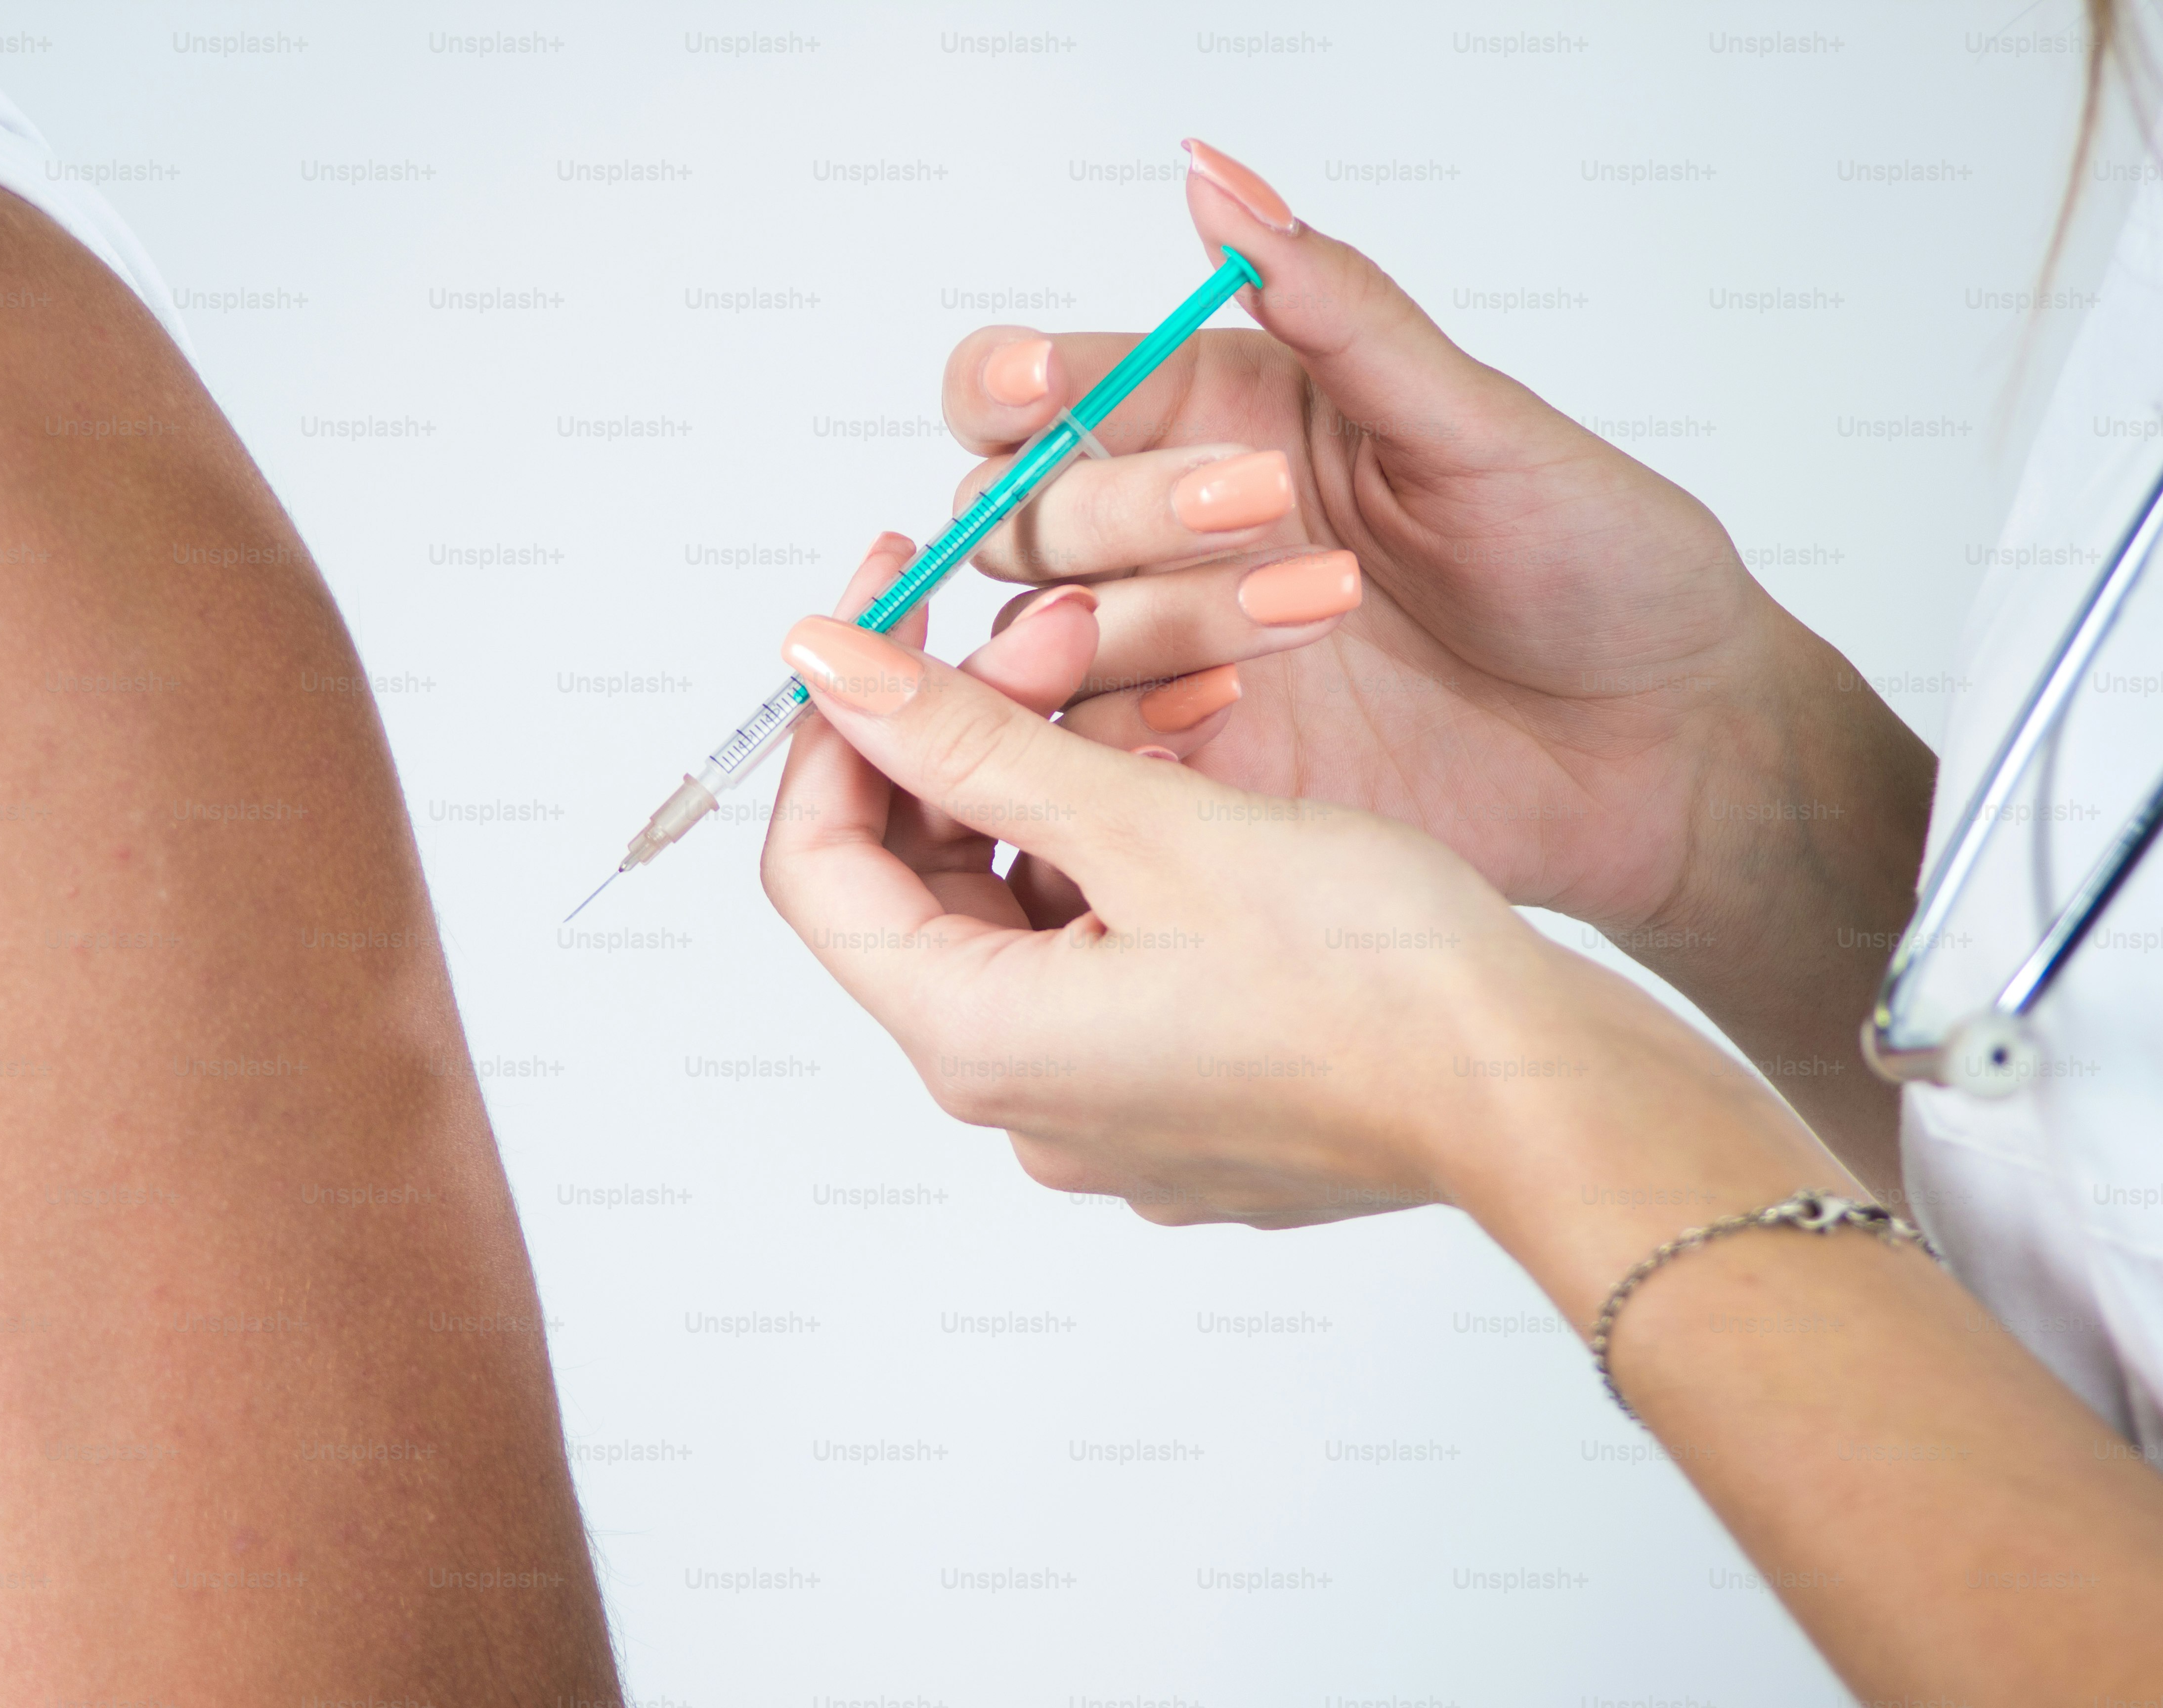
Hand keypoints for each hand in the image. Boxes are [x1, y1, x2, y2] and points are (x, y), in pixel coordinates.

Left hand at [761, 577, 1619, 1227]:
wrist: (1544, 1093)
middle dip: (969, 733)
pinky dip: (1123, 852)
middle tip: (1057, 614)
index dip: (838, 721)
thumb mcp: (1151, 827)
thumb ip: (970, 741)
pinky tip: (1192, 764)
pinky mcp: (1181, 1097)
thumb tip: (826, 666)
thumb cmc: (1376, 979)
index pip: (817, 867)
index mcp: (981, 1045)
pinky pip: (1104, 952)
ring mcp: (1106, 1108)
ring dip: (1058, 781)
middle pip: (922, 883)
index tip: (885, 604)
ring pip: (1022, 906)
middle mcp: (1023, 1100)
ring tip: (1143, 674)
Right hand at [944, 138, 1808, 938]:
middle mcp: (1176, 535)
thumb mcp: (1478, 421)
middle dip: (1111, 507)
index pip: (1042, 388)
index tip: (1043, 388)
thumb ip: (1335, 309)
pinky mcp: (1204, 763)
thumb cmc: (1599, 565)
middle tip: (1258, 505)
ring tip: (1317, 612)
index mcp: (1222, 418)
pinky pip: (1092, 746)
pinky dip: (1135, 723)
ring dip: (1147, 618)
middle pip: (1020, 512)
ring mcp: (1181, 653)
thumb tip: (1218, 177)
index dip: (1009, 383)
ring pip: (1044, 632)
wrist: (1664, 741)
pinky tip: (1238, 707)